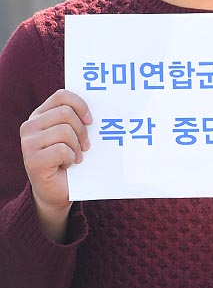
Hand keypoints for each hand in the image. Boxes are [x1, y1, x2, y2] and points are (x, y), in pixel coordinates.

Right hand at [20, 89, 91, 243]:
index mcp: (40, 115)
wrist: (59, 191)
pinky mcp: (32, 161)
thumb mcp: (75, 135)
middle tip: (85, 146)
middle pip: (66, 113)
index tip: (91, 121)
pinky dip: (71, 158)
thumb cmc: (71, 159)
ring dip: (77, 147)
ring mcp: (27, 143)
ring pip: (65, 131)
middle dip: (82, 131)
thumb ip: (80, 119)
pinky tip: (68, 165)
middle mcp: (30, 126)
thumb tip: (110, 105)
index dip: (81, 105)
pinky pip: (62, 150)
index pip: (62, 96)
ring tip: (75, 157)